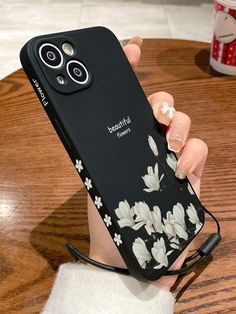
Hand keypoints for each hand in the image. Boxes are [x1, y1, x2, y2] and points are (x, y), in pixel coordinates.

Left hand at [87, 37, 207, 288]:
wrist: (128, 253)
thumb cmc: (108, 217)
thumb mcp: (93, 179)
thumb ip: (95, 150)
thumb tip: (86, 121)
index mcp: (123, 141)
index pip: (128, 101)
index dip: (132, 72)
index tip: (131, 51)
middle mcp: (147, 144)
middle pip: (161, 106)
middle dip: (160, 103)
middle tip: (155, 115)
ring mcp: (171, 157)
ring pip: (183, 122)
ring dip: (177, 126)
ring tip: (166, 146)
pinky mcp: (191, 174)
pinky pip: (198, 149)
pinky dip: (192, 152)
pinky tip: (180, 168)